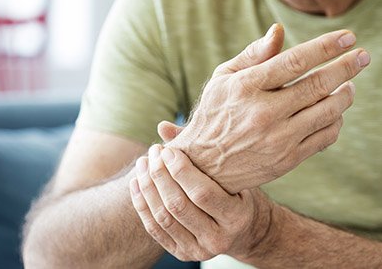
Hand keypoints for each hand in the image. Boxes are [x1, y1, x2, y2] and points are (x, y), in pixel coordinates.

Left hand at [130, 145, 272, 260]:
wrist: (245, 232)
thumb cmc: (238, 195)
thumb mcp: (232, 175)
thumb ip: (201, 152)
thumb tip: (163, 127)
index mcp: (236, 217)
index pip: (202, 193)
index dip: (180, 171)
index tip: (168, 150)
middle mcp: (218, 239)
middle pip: (178, 206)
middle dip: (160, 175)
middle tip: (153, 152)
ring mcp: (198, 250)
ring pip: (163, 218)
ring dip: (148, 188)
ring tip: (143, 164)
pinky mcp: (182, 254)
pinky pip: (155, 230)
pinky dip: (142, 205)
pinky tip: (137, 183)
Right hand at [167, 24, 369, 193]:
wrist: (205, 168)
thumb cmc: (214, 115)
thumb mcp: (223, 80)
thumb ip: (252, 55)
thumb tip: (279, 31)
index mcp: (246, 88)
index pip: (294, 62)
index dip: (325, 47)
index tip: (348, 38)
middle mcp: (264, 114)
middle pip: (317, 85)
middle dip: (347, 68)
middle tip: (364, 56)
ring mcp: (278, 139)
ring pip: (327, 112)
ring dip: (345, 95)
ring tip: (350, 86)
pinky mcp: (287, 160)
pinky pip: (324, 137)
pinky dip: (336, 122)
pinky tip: (335, 113)